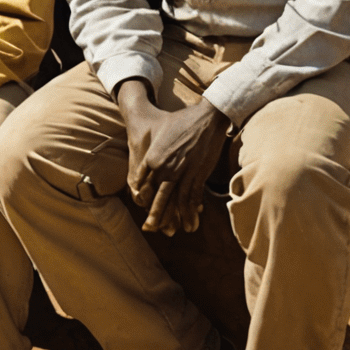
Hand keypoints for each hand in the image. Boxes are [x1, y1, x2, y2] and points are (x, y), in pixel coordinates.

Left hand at [117, 81, 227, 235]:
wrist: (206, 118)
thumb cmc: (180, 123)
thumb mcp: (158, 136)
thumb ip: (151, 154)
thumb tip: (148, 166)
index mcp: (152, 158)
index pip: (145, 184)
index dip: (144, 198)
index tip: (143, 209)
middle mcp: (166, 167)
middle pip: (158, 196)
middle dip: (154, 214)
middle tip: (150, 228)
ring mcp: (183, 172)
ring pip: (176, 200)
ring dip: (174, 218)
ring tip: (170, 232)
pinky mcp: (199, 174)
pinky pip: (193, 197)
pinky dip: (191, 211)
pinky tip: (191, 223)